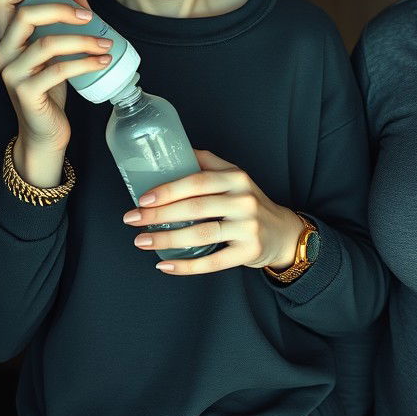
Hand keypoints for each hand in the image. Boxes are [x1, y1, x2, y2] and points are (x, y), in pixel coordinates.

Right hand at [0, 0, 113, 178]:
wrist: (44, 132)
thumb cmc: (50, 90)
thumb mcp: (55, 56)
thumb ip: (63, 28)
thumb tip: (80, 0)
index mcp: (7, 39)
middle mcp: (3, 53)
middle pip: (25, 15)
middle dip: (61, 10)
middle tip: (90, 17)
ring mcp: (12, 74)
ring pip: (46, 43)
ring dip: (82, 40)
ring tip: (106, 44)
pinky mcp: (26, 93)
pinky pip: (58, 70)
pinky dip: (86, 62)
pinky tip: (104, 61)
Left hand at [124, 150, 303, 274]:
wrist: (282, 232)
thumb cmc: (250, 202)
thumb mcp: (235, 176)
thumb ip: (207, 163)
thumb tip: (174, 149)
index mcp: (236, 178)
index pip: (197, 182)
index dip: (168, 190)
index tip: (143, 198)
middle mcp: (244, 201)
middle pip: (195, 208)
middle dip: (159, 215)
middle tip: (134, 219)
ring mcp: (248, 227)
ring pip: (201, 235)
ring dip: (167, 240)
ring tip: (142, 241)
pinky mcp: (248, 251)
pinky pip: (213, 262)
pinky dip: (186, 266)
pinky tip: (166, 265)